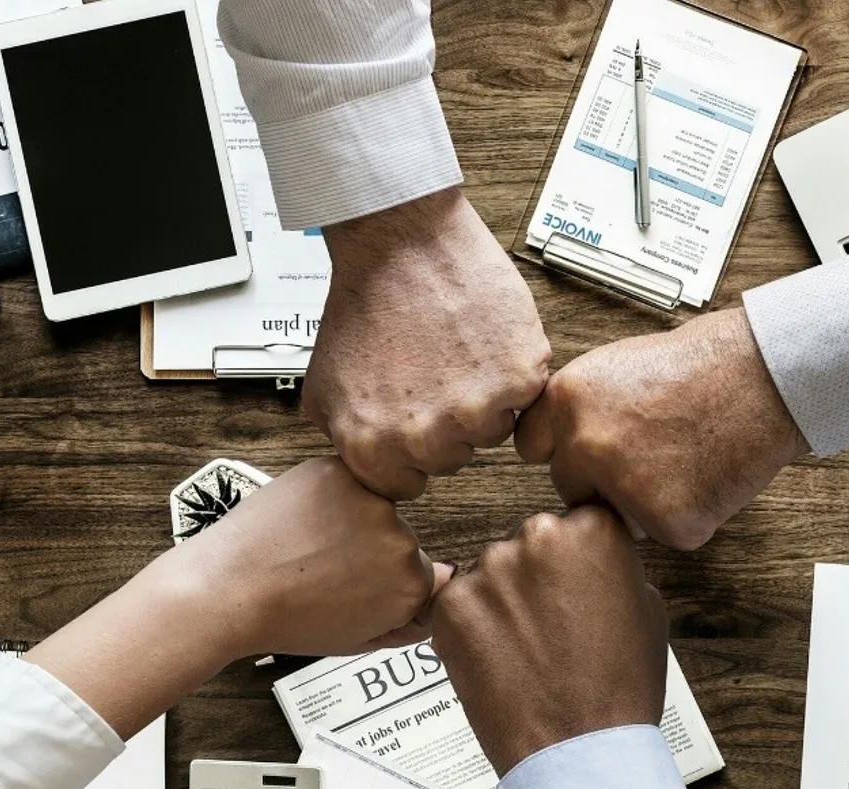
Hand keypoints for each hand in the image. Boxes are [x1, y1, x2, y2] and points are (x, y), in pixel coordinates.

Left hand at [160, 457, 450, 658]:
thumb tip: (441, 587)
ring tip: (307, 545)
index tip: (355, 586)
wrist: (229, 590)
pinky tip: (300, 521)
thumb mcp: (355, 638)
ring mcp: (372, 502)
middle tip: (324, 568)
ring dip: (349, 518)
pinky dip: (327, 495)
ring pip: (373, 506)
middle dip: (368, 548)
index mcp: (411, 587)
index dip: (382, 581)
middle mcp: (402, 541)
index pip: (420, 573)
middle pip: (398, 537)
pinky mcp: (340, 473)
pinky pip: (346, 480)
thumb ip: (407, 620)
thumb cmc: (284, 620)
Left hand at [307, 187, 551, 499]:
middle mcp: (424, 438)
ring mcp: (475, 411)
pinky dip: (511, 372)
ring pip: (490, 432)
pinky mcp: (517, 379)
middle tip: (432, 372)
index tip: (410, 417)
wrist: (401, 242)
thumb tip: (367, 466)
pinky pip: (524, 398)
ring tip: (456, 353)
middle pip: (450, 459)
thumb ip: (346, 439)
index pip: (405, 485)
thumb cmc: (364, 302)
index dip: (408, 450)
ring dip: (481, 400)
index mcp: (373, 448)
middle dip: (444, 423)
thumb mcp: (324, 386)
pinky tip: (482, 341)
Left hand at [427, 506, 666, 775]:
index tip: (575, 585)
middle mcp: (537, 536)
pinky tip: (497, 661)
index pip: (576, 523)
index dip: (575, 560)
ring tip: (525, 651)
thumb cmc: (619, 688)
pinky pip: (457, 605)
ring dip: (501, 602)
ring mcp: (488, 569)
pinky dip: (470, 629)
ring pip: (491, 574)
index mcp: (592, 529)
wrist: (579, 751)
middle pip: (529, 544)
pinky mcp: (450, 605)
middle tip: (550, 627)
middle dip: (535, 578)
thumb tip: (590, 561)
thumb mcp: (647, 609)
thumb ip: (614, 568)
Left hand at [514, 308, 808, 549]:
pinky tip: (708, 475)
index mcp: (566, 401)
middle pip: (572, 487)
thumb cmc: (701, 365)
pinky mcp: (667, 521)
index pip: (531, 448)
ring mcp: (624, 487)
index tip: (582, 452)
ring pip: (617, 516)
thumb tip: (559, 443)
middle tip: (652, 454)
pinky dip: (689, 514)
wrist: (764, 376)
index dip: (563, 450)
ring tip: (685, 457)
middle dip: (603, 481)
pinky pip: (666, 532)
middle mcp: (586, 445)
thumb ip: (580, 409)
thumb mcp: (615, 367)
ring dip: (644, 502)